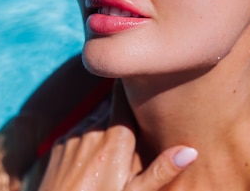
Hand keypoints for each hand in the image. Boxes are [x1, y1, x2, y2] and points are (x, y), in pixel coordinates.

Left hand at [37, 80, 196, 190]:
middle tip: (138, 111)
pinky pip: (77, 131)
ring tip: (116, 140)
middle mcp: (92, 130)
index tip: (144, 78)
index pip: (123, 97)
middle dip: (122, 110)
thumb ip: (161, 171)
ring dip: (105, 124)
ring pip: (94, 119)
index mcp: (115, 139)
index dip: (132, 87)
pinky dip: (87, 137)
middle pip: (111, 109)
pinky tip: (94, 155)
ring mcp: (73, 136)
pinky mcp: (58, 145)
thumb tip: (191, 151)